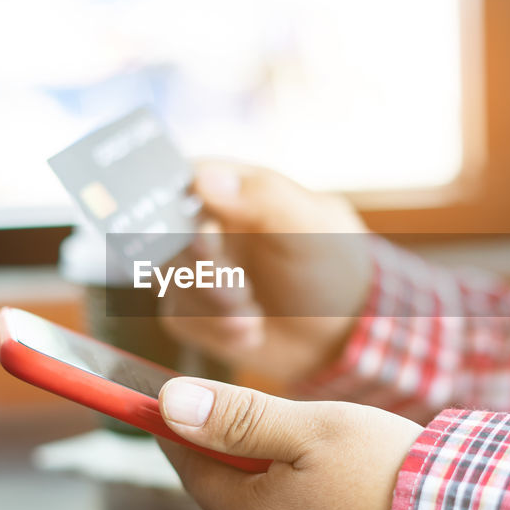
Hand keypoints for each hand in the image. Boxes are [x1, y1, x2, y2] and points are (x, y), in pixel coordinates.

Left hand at [156, 376, 422, 509]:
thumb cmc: (391, 478)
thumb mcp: (313, 429)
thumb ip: (239, 417)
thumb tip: (171, 405)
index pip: (193, 470)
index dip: (178, 434)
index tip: (163, 408)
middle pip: (237, 498)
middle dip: (248, 458)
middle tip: (281, 423)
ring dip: (291, 489)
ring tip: (343, 461)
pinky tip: (361, 499)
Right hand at [159, 163, 371, 383]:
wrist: (342, 332)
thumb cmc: (332, 266)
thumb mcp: (311, 225)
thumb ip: (263, 197)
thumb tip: (204, 178)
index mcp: (229, 188)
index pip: (179, 185)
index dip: (182, 215)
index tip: (208, 243)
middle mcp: (203, 225)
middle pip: (167, 240)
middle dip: (206, 273)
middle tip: (242, 292)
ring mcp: (194, 269)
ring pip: (170, 283)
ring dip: (215, 307)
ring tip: (256, 315)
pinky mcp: (193, 310)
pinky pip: (182, 319)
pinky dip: (219, 331)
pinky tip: (253, 329)